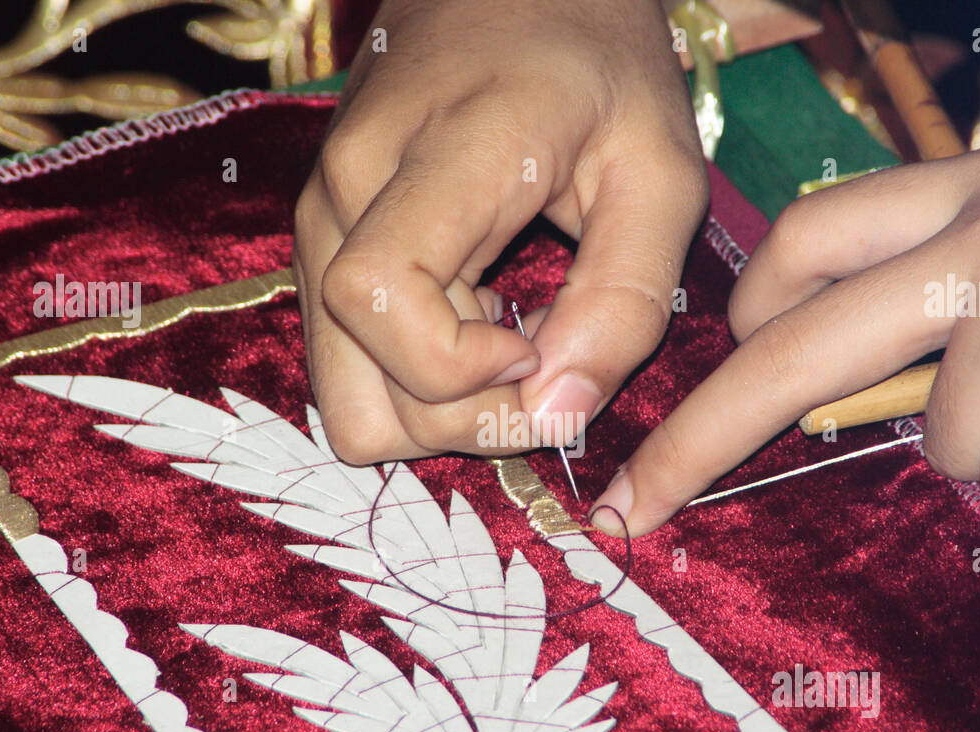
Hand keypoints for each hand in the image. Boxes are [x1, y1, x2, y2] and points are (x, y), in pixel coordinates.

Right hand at [293, 0, 707, 462]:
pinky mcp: (324, 245)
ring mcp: (320, 222)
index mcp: (433, 155)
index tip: (538, 346)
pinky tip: (477, 322)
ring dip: (436, 408)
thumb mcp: (659, 174)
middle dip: (463, 418)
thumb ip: (625, 301)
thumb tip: (558, 416)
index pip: (378, 300)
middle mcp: (345, 194)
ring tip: (510, 341)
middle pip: (358, 389)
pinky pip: (352, 364)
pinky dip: (416, 378)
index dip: (461, 368)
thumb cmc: (601, 65)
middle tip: (545, 363)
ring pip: (345, 397)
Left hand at [592, 116, 979, 535]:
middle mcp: (979, 227)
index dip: (749, 310)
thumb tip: (905, 382)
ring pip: (941, 441)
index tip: (722, 359)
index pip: (806, 235)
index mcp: (970, 182)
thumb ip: (976, 262)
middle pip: (786, 348)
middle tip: (635, 506)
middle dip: (698, 438)